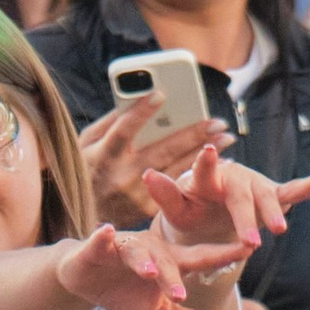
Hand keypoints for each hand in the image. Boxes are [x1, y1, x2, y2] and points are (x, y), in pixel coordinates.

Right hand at [52, 217, 223, 309]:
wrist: (86, 282)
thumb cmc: (126, 294)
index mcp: (172, 262)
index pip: (202, 258)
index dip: (225, 252)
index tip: (251, 246)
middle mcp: (152, 250)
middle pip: (168, 261)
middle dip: (174, 275)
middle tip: (182, 294)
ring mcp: (125, 247)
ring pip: (137, 253)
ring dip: (143, 262)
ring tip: (148, 273)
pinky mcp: (97, 247)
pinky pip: (100, 241)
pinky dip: (102, 237)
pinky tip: (105, 232)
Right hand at [76, 100, 216, 227]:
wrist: (83, 215)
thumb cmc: (86, 169)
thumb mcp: (87, 143)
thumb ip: (111, 121)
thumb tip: (139, 99)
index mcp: (104, 156)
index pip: (123, 130)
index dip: (140, 112)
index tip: (160, 94)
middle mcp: (122, 176)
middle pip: (162, 150)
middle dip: (192, 134)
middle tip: (217, 121)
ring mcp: (137, 195)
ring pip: (176, 169)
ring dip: (204, 153)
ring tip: (226, 138)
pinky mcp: (148, 210)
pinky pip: (178, 188)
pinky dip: (197, 173)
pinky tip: (217, 163)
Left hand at [140, 135, 309, 268]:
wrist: (209, 215)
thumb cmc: (189, 210)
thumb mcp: (174, 209)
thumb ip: (165, 195)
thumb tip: (147, 174)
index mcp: (203, 179)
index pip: (204, 172)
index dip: (207, 164)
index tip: (209, 153)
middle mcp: (231, 176)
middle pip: (239, 197)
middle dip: (245, 219)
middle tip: (250, 243)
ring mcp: (254, 185)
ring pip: (266, 197)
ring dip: (273, 212)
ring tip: (278, 230)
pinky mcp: (271, 194)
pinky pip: (291, 191)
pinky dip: (308, 186)